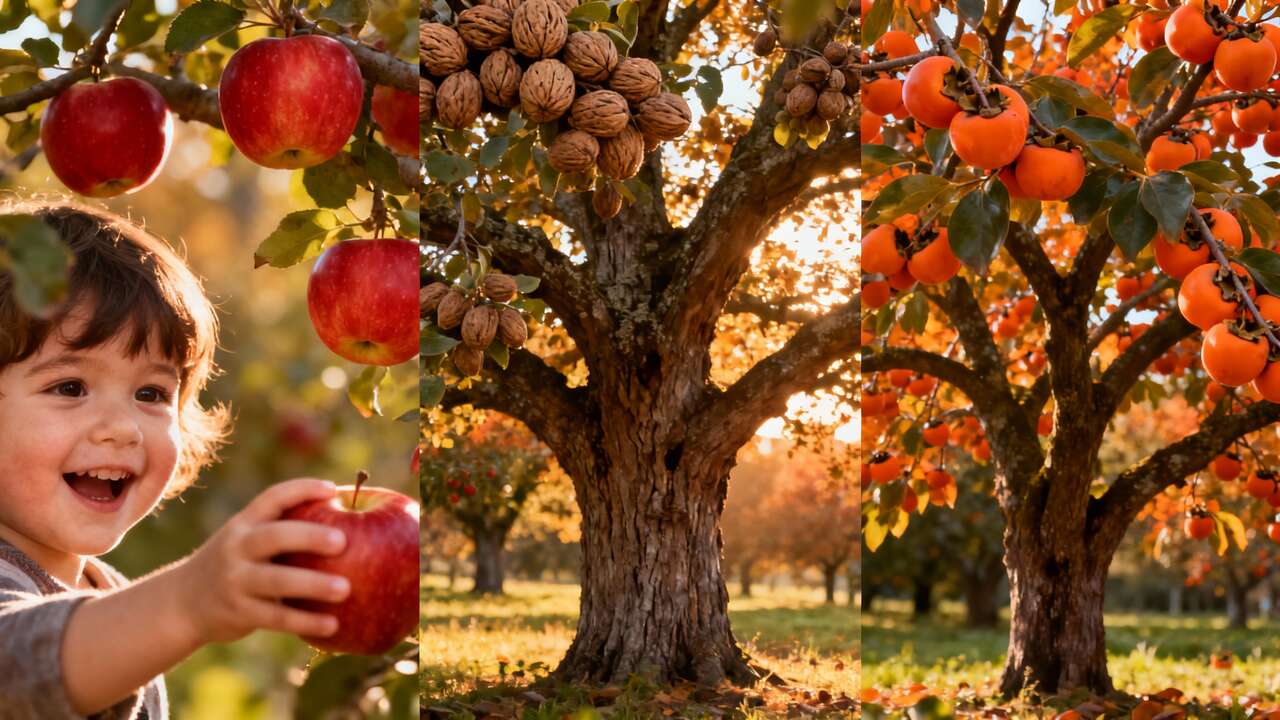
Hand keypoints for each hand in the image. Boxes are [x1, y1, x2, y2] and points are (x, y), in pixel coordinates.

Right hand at [177, 479, 349, 644]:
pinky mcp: (239, 612)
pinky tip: (332, 624)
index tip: (334, 490)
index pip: (273, 497)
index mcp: (244, 523)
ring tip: (346, 589)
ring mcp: (235, 580)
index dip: (303, 489)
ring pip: (276, 581)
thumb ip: (282, 528)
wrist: (183, 604)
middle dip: (309, 536)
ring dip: (313, 585)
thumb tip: (346, 514)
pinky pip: (276, 617)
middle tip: (343, 541)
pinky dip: (305, 621)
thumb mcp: (247, 539)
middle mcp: (236, 547)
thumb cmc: (236, 565)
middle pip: (273, 536)